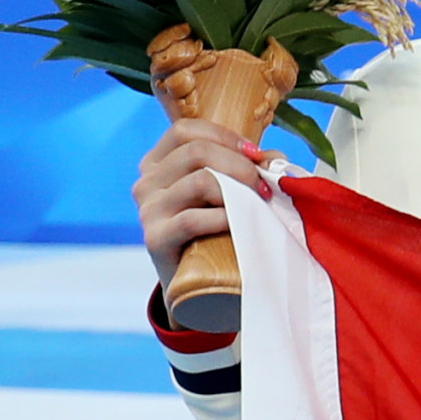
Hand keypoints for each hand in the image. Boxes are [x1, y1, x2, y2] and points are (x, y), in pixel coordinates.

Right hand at [133, 114, 271, 289]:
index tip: (255, 155)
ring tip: (258, 205)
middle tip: (264, 186)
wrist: (197, 288)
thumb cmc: (214, 233)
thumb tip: (274, 157)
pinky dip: (225, 217)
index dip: (225, 137)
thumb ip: (244, 169)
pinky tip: (240, 223)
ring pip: (199, 182)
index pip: (185, 130)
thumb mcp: (222, 194)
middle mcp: (146, 183)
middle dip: (239, 165)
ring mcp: (148, 211)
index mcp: (157, 164)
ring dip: (238, 190)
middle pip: (195, 152)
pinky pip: (194, 219)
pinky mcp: (155, 239)